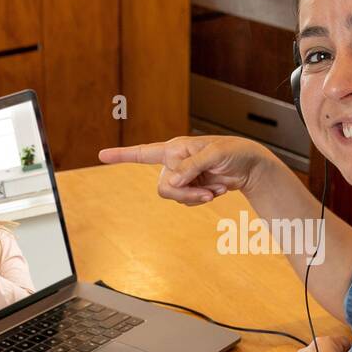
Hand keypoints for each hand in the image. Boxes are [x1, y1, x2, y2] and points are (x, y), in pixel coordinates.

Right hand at [98, 135, 274, 206]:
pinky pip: (187, 202)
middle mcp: (174, 162)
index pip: (143, 152)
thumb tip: (171, 181)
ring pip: (175, 197)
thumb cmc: (234, 152)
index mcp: (174, 149)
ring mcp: (183, 177)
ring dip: (196, 197)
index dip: (122, 155)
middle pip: (163, 187)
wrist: (250, 167)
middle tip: (206, 193)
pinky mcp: (192, 188)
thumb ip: (191, 167)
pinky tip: (217, 190)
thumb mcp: (215, 155)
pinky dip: (202, 199)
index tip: (101, 155)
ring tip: (215, 190)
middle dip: (184, 193)